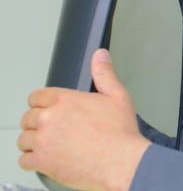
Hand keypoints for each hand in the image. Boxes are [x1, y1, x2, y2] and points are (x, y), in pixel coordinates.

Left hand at [18, 49, 150, 190]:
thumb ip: (104, 74)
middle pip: (27, 118)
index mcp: (64, 100)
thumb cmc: (120, 133)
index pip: (36, 97)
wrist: (122, 162)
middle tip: (55, 131)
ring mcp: (43, 141)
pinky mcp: (42, 161)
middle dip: (39, 124)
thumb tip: (99, 56)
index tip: (50, 111)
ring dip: (34, 143)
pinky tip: (47, 159)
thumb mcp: (117, 96)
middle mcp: (49, 118)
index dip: (43, 104)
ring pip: (24, 140)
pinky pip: (24, 161)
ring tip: (51, 146)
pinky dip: (33, 161)